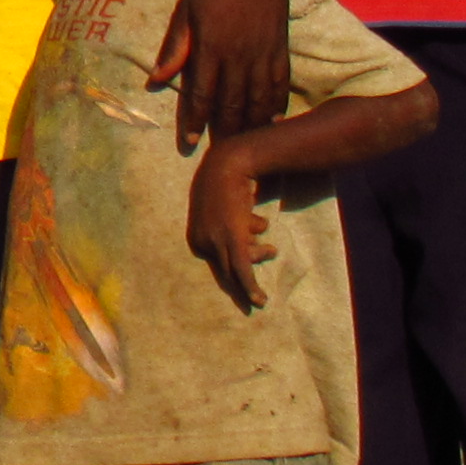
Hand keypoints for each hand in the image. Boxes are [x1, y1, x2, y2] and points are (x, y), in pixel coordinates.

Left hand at [149, 0, 289, 146]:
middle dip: (223, 132)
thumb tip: (155, 77)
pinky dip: (277, 106)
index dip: (194, 122)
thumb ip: (175, 46)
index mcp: (211, 48)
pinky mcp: (281, 47)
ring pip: (257, 100)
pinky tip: (273, 123)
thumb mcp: (185, 10)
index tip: (188, 143)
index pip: (201, 95)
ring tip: (244, 146)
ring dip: (250, 126)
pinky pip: (280, 84)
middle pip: (231, 105)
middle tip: (219, 155)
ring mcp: (263, 53)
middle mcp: (239, 56)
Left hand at [186, 138, 276, 312]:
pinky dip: (250, 287)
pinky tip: (260, 300)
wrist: (229, 164)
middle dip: (247, 276)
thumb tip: (254, 235)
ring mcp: (215, 241)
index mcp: (196, 238)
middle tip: (263, 280)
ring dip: (260, 254)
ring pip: (240, 266)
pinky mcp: (232, 238)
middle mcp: (202, 243)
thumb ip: (232, 227)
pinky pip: (242, 269)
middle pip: (228, 270)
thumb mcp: (224, 209)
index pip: (219, 263)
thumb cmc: (227, 184)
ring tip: (270, 245)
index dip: (240, 261)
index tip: (253, 259)